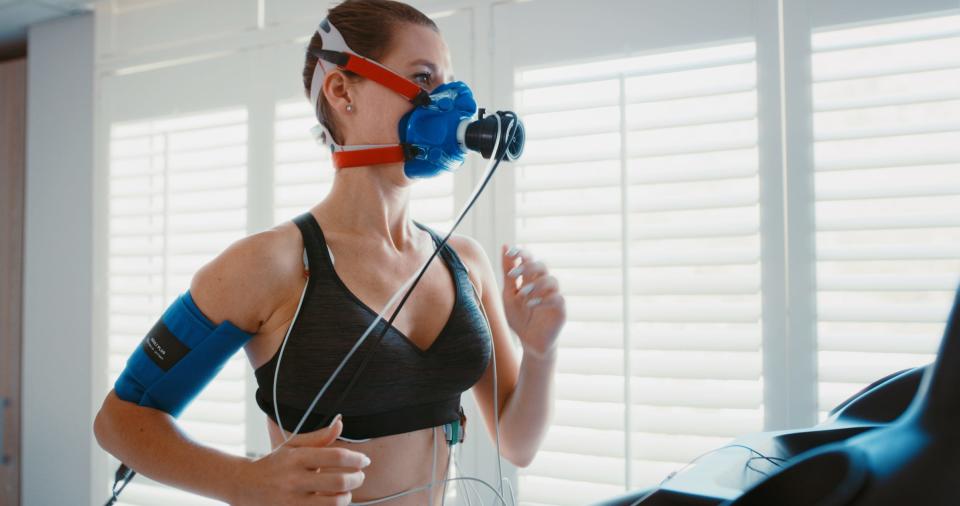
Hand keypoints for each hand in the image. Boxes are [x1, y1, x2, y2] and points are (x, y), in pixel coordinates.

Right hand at [232, 415, 368, 504]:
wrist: (244, 487)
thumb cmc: (275, 464)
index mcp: (296, 457)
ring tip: (347, 491)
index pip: (335, 456)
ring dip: (347, 497)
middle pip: (338, 482)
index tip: (365, 460)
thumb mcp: (293, 446)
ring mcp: (291, 501)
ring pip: (333, 503)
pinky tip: (333, 501)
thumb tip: (340, 422)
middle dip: (357, 479)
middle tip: (360, 476)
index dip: (356, 458)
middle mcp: (293, 479)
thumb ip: (319, 437)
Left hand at [500, 245, 565, 358]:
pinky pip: (557, 298)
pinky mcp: (561, 310)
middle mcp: (544, 285)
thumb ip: (508, 273)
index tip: (510, 252)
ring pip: (552, 280)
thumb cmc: (520, 318)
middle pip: (542, 265)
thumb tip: (505, 245)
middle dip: (528, 267)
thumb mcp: (509, 294)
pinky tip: (531, 305)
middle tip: (514, 275)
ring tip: (523, 295)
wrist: (529, 342)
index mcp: (531, 279)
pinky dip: (543, 299)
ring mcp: (554, 296)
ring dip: (536, 285)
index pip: (530, 259)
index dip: (522, 252)